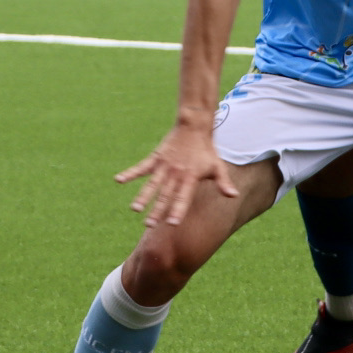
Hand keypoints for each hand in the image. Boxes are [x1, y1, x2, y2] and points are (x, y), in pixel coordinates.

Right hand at [114, 123, 237, 226]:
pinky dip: (130, 173)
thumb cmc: (207, 150)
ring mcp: (164, 166)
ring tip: (134, 209)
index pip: (184, 197)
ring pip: (152, 184)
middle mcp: (176, 173)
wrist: (194, 126)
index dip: (178, 210)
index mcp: (190, 177)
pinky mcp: (156, 158)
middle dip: (157, 210)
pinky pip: (141, 168)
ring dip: (143, 197)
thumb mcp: (217, 166)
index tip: (172, 223)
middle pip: (165, 195)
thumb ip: (223, 183)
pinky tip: (118, 180)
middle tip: (149, 225)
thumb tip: (234, 196)